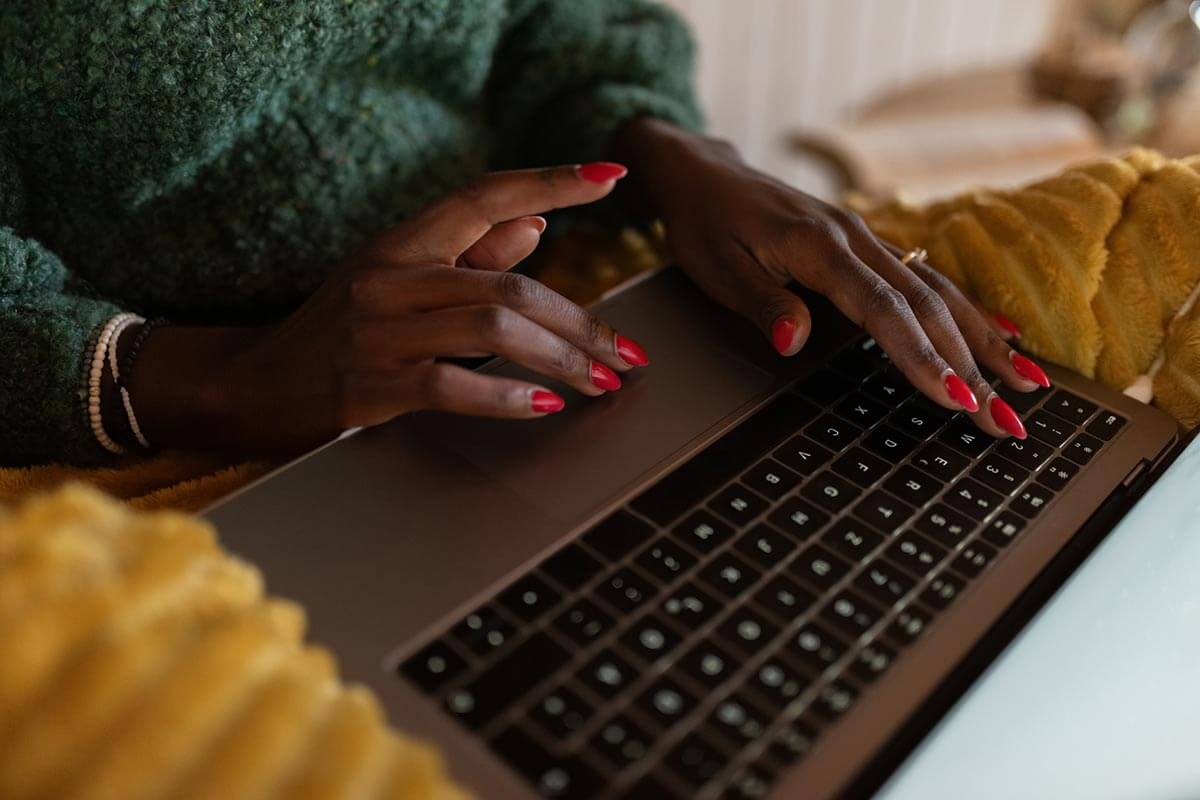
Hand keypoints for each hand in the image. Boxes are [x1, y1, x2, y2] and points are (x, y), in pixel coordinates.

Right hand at [128, 164, 649, 453]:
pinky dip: (506, 395)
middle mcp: (391, 277)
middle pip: (510, 282)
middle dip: (582, 320)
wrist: (250, 383)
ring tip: (603, 382)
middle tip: (628, 353)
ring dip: (560, 358)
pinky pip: (451, 384)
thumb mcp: (396, 279)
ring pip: (492, 326)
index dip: (550, 182)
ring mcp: (378, 330)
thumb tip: (537, 227)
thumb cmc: (337, 329)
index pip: (483, 195)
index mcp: (401, 244)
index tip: (611, 178)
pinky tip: (545, 406)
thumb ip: (468, 252)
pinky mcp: (369, 385)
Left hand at [614, 119, 1048, 438]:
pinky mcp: (870, 245)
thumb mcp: (716, 268)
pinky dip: (970, 311)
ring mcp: (869, 239)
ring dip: (984, 343)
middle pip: (927, 307)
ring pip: (940, 293)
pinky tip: (1003, 337)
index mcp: (821, 247)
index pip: (884, 309)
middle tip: (1006, 420)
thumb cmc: (706, 224)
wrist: (705, 174)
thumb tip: (794, 342)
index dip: (922, 356)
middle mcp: (857, 239)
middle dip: (972, 366)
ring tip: (1027, 386)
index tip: (957, 397)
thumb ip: (762, 304)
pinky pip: (930, 279)